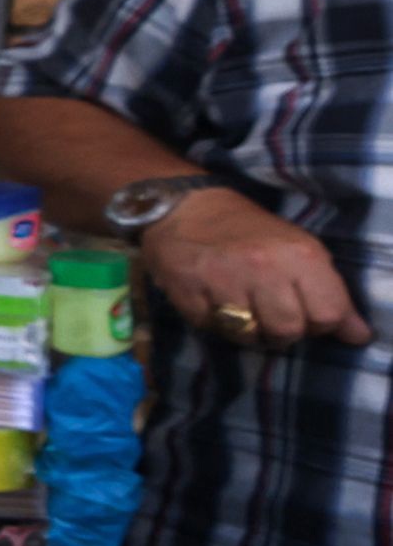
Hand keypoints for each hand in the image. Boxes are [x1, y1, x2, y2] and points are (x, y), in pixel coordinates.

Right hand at [139, 190, 369, 347]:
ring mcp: (223, 280)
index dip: (320, 322)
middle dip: (283, 331)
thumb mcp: (301, 250)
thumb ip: (330, 293)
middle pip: (288, 331)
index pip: (328, 315)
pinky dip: (217, 323)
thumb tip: (359, 336)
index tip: (307, 313)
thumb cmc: (252, 232)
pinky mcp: (187, 292)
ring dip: (250, 331)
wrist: (187, 208)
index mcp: (299, 254)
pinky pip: (213, 330)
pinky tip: (215, 302)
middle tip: (272, 313)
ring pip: (250, 336)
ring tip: (244, 310)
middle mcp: (263, 266)